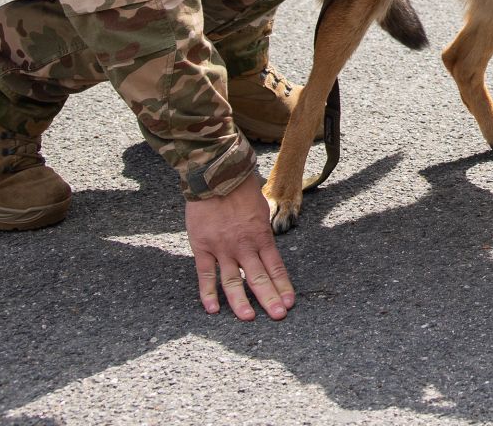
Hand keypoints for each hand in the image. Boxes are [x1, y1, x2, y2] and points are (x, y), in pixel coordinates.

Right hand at [188, 177, 293, 320]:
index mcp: (261, 236)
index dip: (283, 286)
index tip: (289, 302)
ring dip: (241, 302)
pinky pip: (205, 275)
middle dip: (270, 299)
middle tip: (278, 315)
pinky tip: (213, 309)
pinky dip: (208, 293)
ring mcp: (222, 248)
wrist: (216, 175)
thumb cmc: (241, 188)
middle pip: (258, 278)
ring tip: (249, 318)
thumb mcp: (261, 209)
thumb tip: (266, 245)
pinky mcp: (202, 247)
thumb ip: (262, 231)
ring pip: (233, 282)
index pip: (275, 267)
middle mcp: (244, 246)